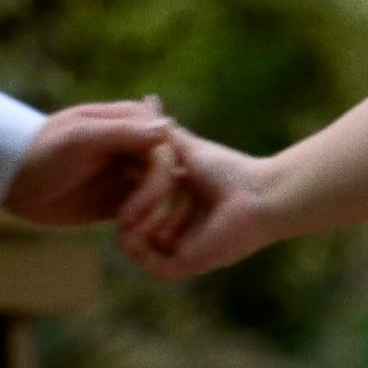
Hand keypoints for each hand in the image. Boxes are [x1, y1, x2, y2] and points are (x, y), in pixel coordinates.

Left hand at [0, 100, 175, 225]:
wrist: (12, 180)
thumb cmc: (42, 151)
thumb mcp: (80, 139)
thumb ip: (123, 133)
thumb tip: (168, 127)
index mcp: (131, 120)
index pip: (165, 147)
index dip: (160, 178)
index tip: (135, 208)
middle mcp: (136, 145)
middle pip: (168, 173)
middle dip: (155, 203)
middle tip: (128, 227)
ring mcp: (130, 172)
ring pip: (163, 195)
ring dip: (153, 218)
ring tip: (128, 236)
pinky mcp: (122, 199)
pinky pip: (147, 214)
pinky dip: (144, 228)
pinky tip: (127, 240)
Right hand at [115, 126, 277, 280]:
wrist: (255, 194)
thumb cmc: (227, 168)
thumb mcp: (184, 146)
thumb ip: (162, 134)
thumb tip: (147, 100)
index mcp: (178, 202)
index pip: (139, 204)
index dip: (124, 192)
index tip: (112, 175)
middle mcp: (179, 226)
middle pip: (137, 227)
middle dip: (124, 214)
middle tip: (121, 202)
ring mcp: (183, 247)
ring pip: (141, 248)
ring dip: (130, 233)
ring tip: (128, 217)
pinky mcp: (188, 264)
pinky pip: (154, 267)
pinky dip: (140, 252)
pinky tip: (135, 233)